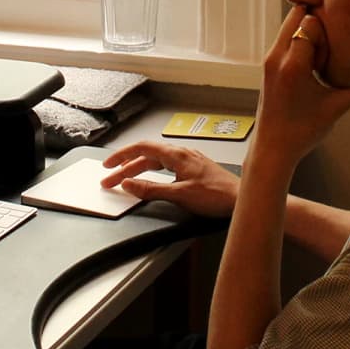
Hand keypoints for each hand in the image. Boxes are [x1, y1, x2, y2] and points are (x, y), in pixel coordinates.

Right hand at [100, 140, 239, 216]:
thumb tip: (128, 184)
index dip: (122, 156)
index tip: (108, 166)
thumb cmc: (216, 196)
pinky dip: (153, 173)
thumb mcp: (179, 195)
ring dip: (139, 170)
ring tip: (125, 180)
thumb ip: (151, 189)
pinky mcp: (194, 170)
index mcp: (177, 155)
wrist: (241, 200)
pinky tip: (151, 180)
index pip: (142, 149)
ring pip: (157, 162)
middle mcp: (182, 154)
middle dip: (126, 167)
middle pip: (147, 156)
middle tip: (110, 180)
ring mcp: (189, 161)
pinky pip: (167, 167)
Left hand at [254, 5, 349, 166]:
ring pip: (287, 26)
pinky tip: (314, 58)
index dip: (326, 24)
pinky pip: (283, 39)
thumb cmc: (305, 130)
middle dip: (316, 20)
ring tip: (327, 48)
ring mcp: (269, 60)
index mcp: (293, 64)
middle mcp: (276, 57)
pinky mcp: (267, 65)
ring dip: (306, 30)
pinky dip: (298, 40)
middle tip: (336, 35)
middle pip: (295, 15)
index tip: (341, 36)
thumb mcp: (339, 106)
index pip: (308, 22)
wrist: (273, 149)